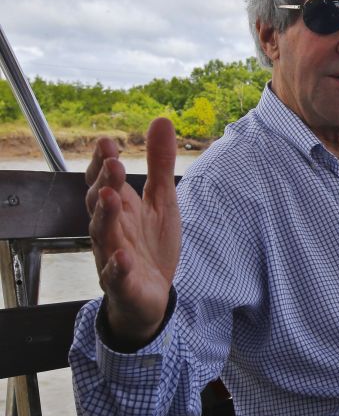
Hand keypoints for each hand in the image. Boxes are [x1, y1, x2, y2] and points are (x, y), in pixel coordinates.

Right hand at [85, 118, 179, 347]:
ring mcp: (113, 256)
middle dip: (105, 184)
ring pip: (103, 235)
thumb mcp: (162, 200)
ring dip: (106, 216)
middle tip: (115, 164)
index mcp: (120, 209)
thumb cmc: (151, 245)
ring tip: (112, 197)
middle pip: (100, 204)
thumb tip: (160, 119)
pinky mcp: (123, 284)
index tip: (107, 143)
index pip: (104, 182)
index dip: (103, 164)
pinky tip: (123, 255)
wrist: (152, 296)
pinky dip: (117, 266)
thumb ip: (160, 163)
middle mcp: (111, 229)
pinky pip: (116, 275)